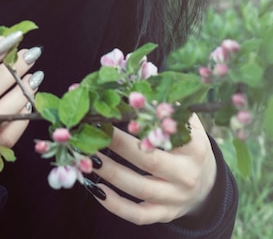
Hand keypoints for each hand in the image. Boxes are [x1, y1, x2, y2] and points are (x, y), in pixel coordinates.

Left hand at [90, 113, 216, 225]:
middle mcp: (187, 175)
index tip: (118, 111)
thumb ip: (168, 104)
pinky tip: (96, 189)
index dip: (141, 124)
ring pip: (138, 188)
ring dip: (110, 173)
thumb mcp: (189, 124)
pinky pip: (137, 215)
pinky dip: (115, 205)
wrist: (208, 184)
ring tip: (88, 157)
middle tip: (95, 130)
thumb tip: (141, 82)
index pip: (166, 135)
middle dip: (119, 145)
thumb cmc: (190, 146)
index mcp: (195, 148)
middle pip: (149, 161)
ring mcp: (175, 199)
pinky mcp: (164, 214)